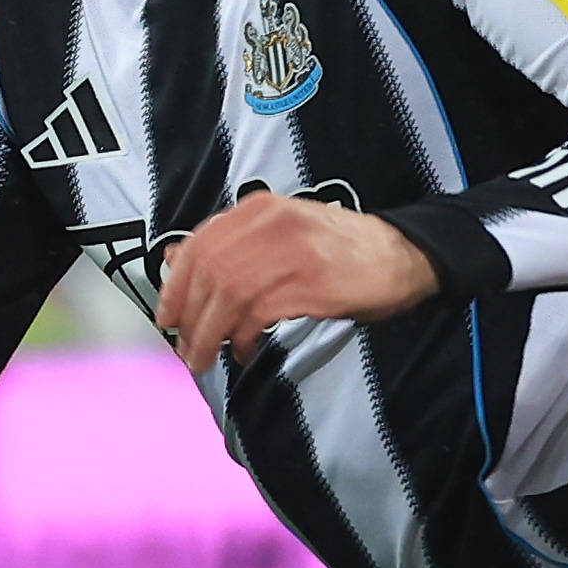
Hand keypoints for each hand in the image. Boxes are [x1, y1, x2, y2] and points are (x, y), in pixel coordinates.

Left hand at [152, 191, 439, 373]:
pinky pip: (257, 315)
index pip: (198, 245)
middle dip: (189, 318)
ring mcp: (289, 251)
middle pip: (208, 274)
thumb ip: (230, 246)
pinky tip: (246, 352)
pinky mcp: (307, 283)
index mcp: (258, 209)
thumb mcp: (280, 235)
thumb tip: (173, 260)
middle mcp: (269, 223)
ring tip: (206, 358)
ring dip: (209, 335)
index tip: (167, 316)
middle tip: (186, 348)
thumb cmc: (338, 251)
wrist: (400, 255)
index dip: (175, 285)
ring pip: (226, 297)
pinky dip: (243, 339)